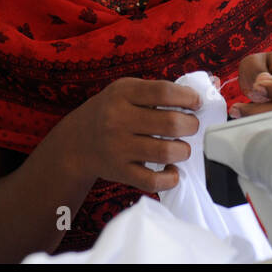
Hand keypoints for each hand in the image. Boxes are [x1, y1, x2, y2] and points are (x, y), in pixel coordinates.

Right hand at [51, 78, 201, 193]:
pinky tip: (172, 170)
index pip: (163, 92)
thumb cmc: (109, 112)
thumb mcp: (124, 91)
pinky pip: (153, 180)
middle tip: (191, 125)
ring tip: (181, 146)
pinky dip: (170, 177)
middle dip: (191, 125)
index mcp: (122, 93)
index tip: (196, 103)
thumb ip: (155, 91)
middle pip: (170, 123)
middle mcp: (118, 119)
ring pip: (166, 152)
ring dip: (183, 150)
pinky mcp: (120, 171)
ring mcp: (118, 147)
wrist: (75, 143)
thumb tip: (195, 97)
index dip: (188, 97)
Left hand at [230, 52, 271, 142]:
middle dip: (261, 111)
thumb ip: (255, 70)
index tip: (256, 88)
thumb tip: (259, 87)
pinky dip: (267, 137)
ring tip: (242, 118)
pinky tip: (254, 127)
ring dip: (261, 126)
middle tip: (237, 109)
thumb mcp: (256, 62)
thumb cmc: (266, 72)